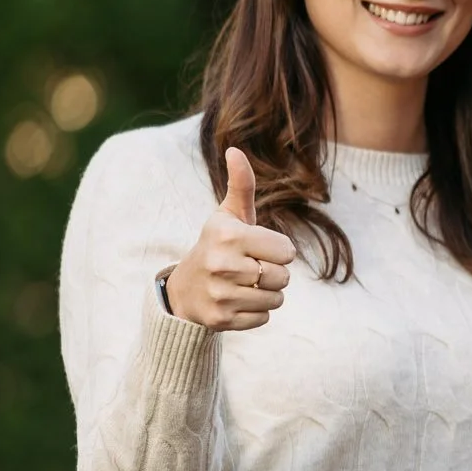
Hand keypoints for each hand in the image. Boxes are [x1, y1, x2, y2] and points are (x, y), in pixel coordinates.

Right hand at [163, 147, 297, 330]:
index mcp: (228, 236)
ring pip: (276, 300)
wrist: (185, 289)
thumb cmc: (218, 245)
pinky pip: (264, 319)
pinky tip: (236, 302)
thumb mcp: (228, 215)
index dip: (278, 251)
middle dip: (273, 274)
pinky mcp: (221, 320)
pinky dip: (256, 313)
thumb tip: (235, 150)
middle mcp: (222, 265)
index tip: (258, 249)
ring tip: (244, 285)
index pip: (287, 251)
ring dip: (267, 294)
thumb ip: (240, 184)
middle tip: (250, 269)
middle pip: (283, 278)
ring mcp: (219, 294)